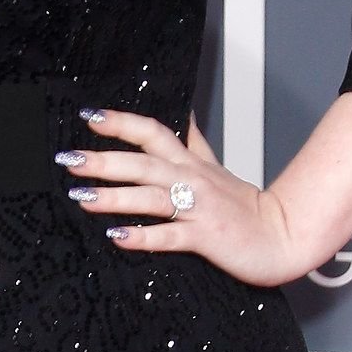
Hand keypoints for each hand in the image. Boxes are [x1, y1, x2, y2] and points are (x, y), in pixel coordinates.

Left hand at [57, 108, 298, 285]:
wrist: (281, 236)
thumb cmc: (245, 207)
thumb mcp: (216, 166)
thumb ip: (194, 141)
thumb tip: (182, 113)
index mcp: (191, 162)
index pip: (153, 133)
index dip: (122, 123)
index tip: (89, 116)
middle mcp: (192, 180)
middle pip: (144, 163)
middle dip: (105, 160)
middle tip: (70, 159)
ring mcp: (198, 209)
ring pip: (151, 197)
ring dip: (115, 196)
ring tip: (82, 196)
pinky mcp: (205, 238)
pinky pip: (169, 237)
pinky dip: (143, 236)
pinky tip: (116, 237)